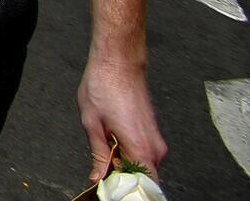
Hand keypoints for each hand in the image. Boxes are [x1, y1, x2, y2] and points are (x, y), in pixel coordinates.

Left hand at [78, 57, 164, 179]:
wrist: (118, 61)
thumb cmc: (104, 86)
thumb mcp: (92, 124)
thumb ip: (99, 155)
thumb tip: (98, 178)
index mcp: (141, 149)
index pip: (143, 187)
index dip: (125, 189)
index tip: (109, 186)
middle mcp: (155, 149)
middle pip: (142, 178)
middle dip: (122, 177)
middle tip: (101, 168)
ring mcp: (156, 140)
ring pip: (142, 165)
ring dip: (124, 164)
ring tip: (106, 150)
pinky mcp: (153, 133)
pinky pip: (143, 153)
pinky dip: (129, 153)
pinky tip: (113, 142)